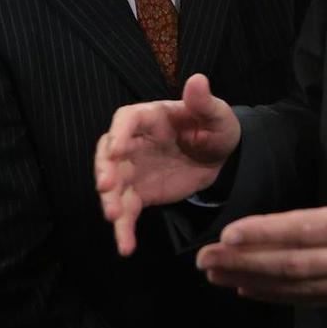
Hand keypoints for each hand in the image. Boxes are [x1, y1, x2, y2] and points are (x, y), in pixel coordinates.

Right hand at [95, 74, 240, 256]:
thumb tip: (197, 80)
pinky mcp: (140, 194)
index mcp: (150, 117)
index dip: (118, 133)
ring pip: (112, 186)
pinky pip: (127, 211)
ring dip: (110, 201)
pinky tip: (126, 247)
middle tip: (106, 187)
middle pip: (108, 154)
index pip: (126, 120)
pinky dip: (123, 229)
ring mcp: (134, 170)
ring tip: (114, 218)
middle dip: (104, 169)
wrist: (222, 158)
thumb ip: (204, 101)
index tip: (115, 150)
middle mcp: (134, 143)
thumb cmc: (215, 128)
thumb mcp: (216, 115)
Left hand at [195, 105, 326, 307]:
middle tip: (204, 261)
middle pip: (296, 265)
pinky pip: (318, 301)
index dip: (267, 234)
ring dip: (255, 283)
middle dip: (246, 264)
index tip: (230, 234)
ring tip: (217, 277)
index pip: (309, 229)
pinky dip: (283, 297)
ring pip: (302, 288)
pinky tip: (253, 291)